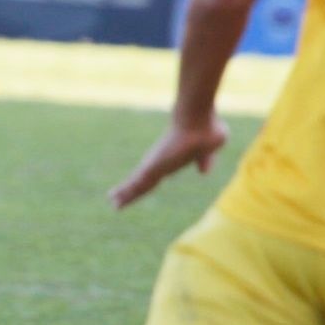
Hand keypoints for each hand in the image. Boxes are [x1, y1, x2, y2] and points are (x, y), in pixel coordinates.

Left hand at [109, 117, 228, 209]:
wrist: (199, 122)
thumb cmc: (207, 129)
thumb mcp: (211, 148)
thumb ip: (206, 160)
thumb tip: (203, 171)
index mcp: (172, 160)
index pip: (157, 174)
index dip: (148, 181)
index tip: (139, 185)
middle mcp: (161, 162)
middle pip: (144, 181)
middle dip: (133, 191)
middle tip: (119, 199)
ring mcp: (156, 164)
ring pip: (137, 184)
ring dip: (126, 194)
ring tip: (113, 203)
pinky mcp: (152, 166)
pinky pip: (137, 183)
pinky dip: (126, 192)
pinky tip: (116, 199)